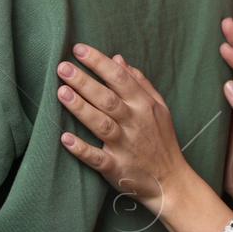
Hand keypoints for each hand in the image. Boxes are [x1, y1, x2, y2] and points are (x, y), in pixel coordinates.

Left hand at [57, 44, 190, 211]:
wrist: (171, 181)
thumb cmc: (161, 140)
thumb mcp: (158, 108)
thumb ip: (140, 83)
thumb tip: (119, 60)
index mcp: (144, 105)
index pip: (120, 78)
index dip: (99, 62)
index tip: (79, 49)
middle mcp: (135, 123)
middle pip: (107, 98)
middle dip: (85, 81)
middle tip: (63, 67)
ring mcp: (126, 146)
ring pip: (101, 123)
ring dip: (81, 108)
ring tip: (61, 92)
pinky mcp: (116, 168)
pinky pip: (97, 158)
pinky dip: (81, 149)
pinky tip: (65, 138)